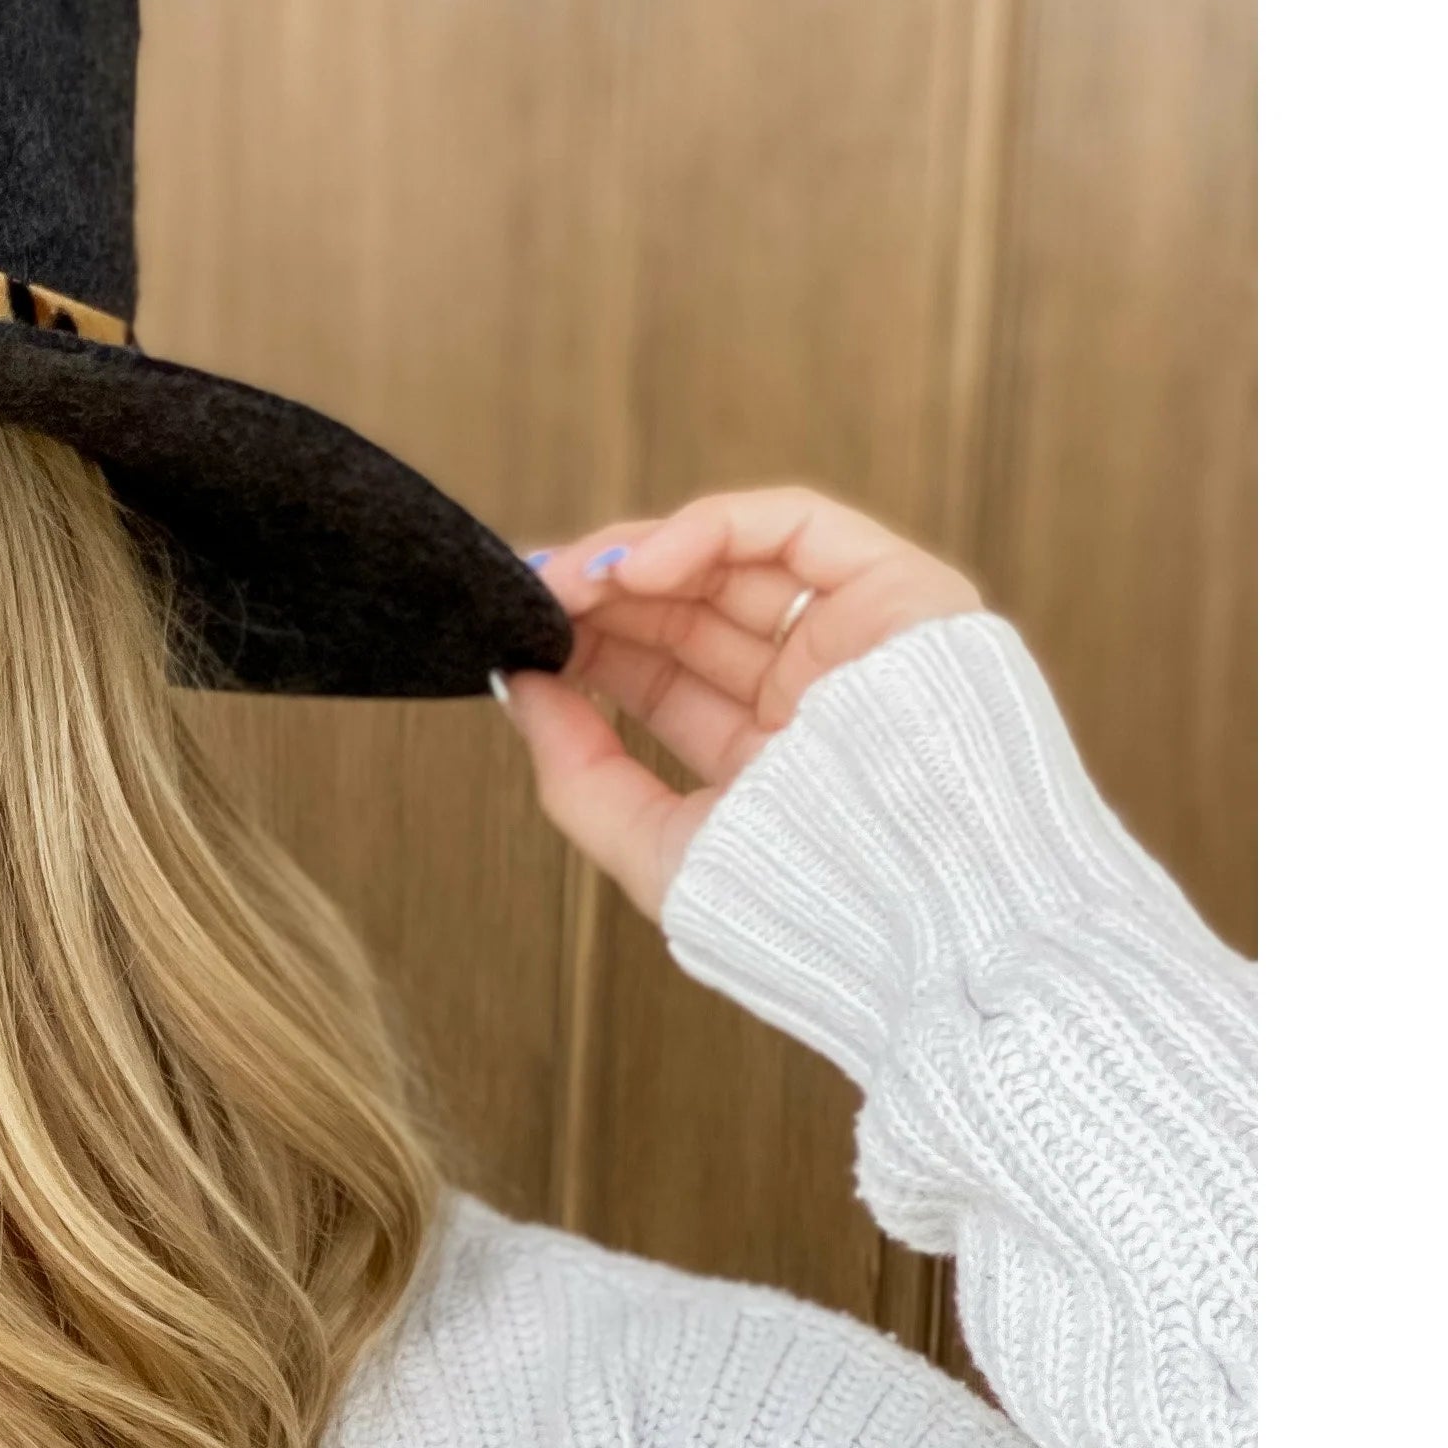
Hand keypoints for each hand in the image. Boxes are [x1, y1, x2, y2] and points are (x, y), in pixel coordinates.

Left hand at [496, 487, 981, 923]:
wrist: (927, 917)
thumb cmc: (808, 909)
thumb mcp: (662, 850)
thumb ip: (582, 776)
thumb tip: (520, 690)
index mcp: (776, 757)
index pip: (669, 678)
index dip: (594, 648)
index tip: (522, 636)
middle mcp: (820, 692)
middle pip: (692, 614)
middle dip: (604, 599)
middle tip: (532, 596)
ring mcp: (862, 639)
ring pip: (734, 564)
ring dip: (637, 560)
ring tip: (565, 583)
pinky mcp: (904, 590)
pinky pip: (796, 530)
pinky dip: (707, 531)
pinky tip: (632, 569)